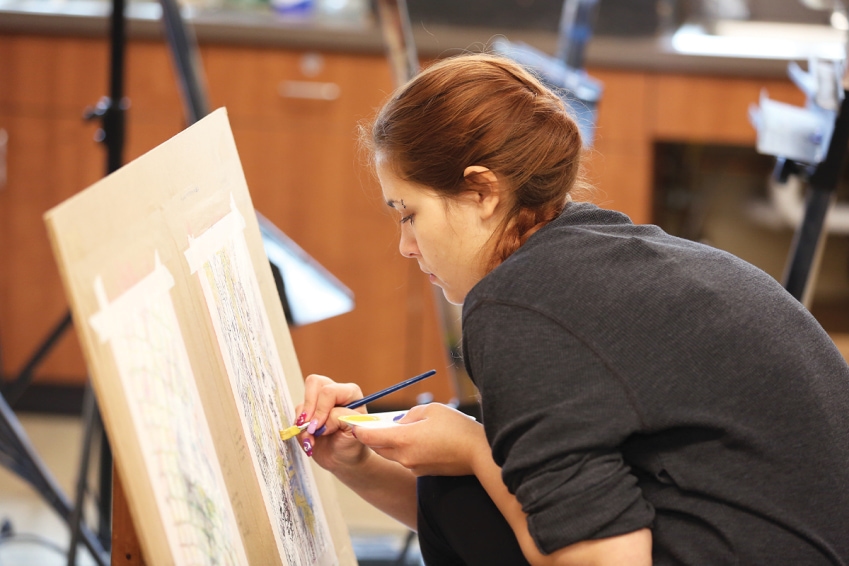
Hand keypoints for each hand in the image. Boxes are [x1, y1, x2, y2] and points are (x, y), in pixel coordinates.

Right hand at [295, 374, 367, 472]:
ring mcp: (320, 401)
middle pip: (314, 383)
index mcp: (350, 393)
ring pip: (303, 401)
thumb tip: (317, 421)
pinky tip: (310, 440)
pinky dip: (300, 430)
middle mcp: (335, 392)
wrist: (345, 458)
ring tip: (312, 439)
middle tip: (310, 427)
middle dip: (309, 407)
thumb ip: (338, 419)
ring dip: (303, 423)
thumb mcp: (352, 431)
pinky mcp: (309, 412)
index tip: (319, 427)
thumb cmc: (353, 443)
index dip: (321, 409)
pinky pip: (298, 415)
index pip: (329, 391)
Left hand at [350, 403, 489, 476]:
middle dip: (373, 435)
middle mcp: (404, 457)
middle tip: (371, 422)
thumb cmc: (457, 428)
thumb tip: (398, 422)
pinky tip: (417, 439)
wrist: (478, 454)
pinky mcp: (422, 472)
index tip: (352, 422)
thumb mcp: (431, 410)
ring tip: (399, 427)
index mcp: (403, 439)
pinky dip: (404, 449)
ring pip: (391, 453)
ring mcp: (413, 466)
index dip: (359, 428)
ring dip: (390, 442)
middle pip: (378, 446)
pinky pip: (406, 459)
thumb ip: (409, 415)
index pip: (370, 436)